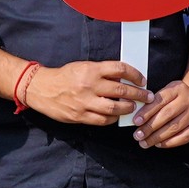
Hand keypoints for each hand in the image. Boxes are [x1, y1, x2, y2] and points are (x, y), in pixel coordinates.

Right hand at [20, 60, 143, 126]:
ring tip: (133, 107)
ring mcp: (84, 102)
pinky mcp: (80, 116)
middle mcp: (89, 85)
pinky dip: (113, 119)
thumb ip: (102, 72)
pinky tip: (116, 116)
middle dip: (138, 94)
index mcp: (91, 69)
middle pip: (121, 90)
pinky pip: (102, 120)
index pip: (120, 69)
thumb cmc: (64, 76)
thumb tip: (124, 80)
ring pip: (114, 108)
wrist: (41, 88)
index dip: (135, 75)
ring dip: (127, 108)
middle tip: (147, 96)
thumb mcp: (83, 67)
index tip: (142, 80)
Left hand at [132, 76, 188, 149]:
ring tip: (145, 142)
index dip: (146, 112)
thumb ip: (152, 102)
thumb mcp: (165, 93)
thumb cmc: (174, 99)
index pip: (160, 100)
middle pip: (167, 115)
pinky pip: (183, 137)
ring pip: (174, 127)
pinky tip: (158, 144)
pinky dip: (169, 143)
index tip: (136, 121)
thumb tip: (136, 116)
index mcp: (177, 88)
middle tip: (138, 136)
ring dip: (157, 137)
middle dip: (150, 127)